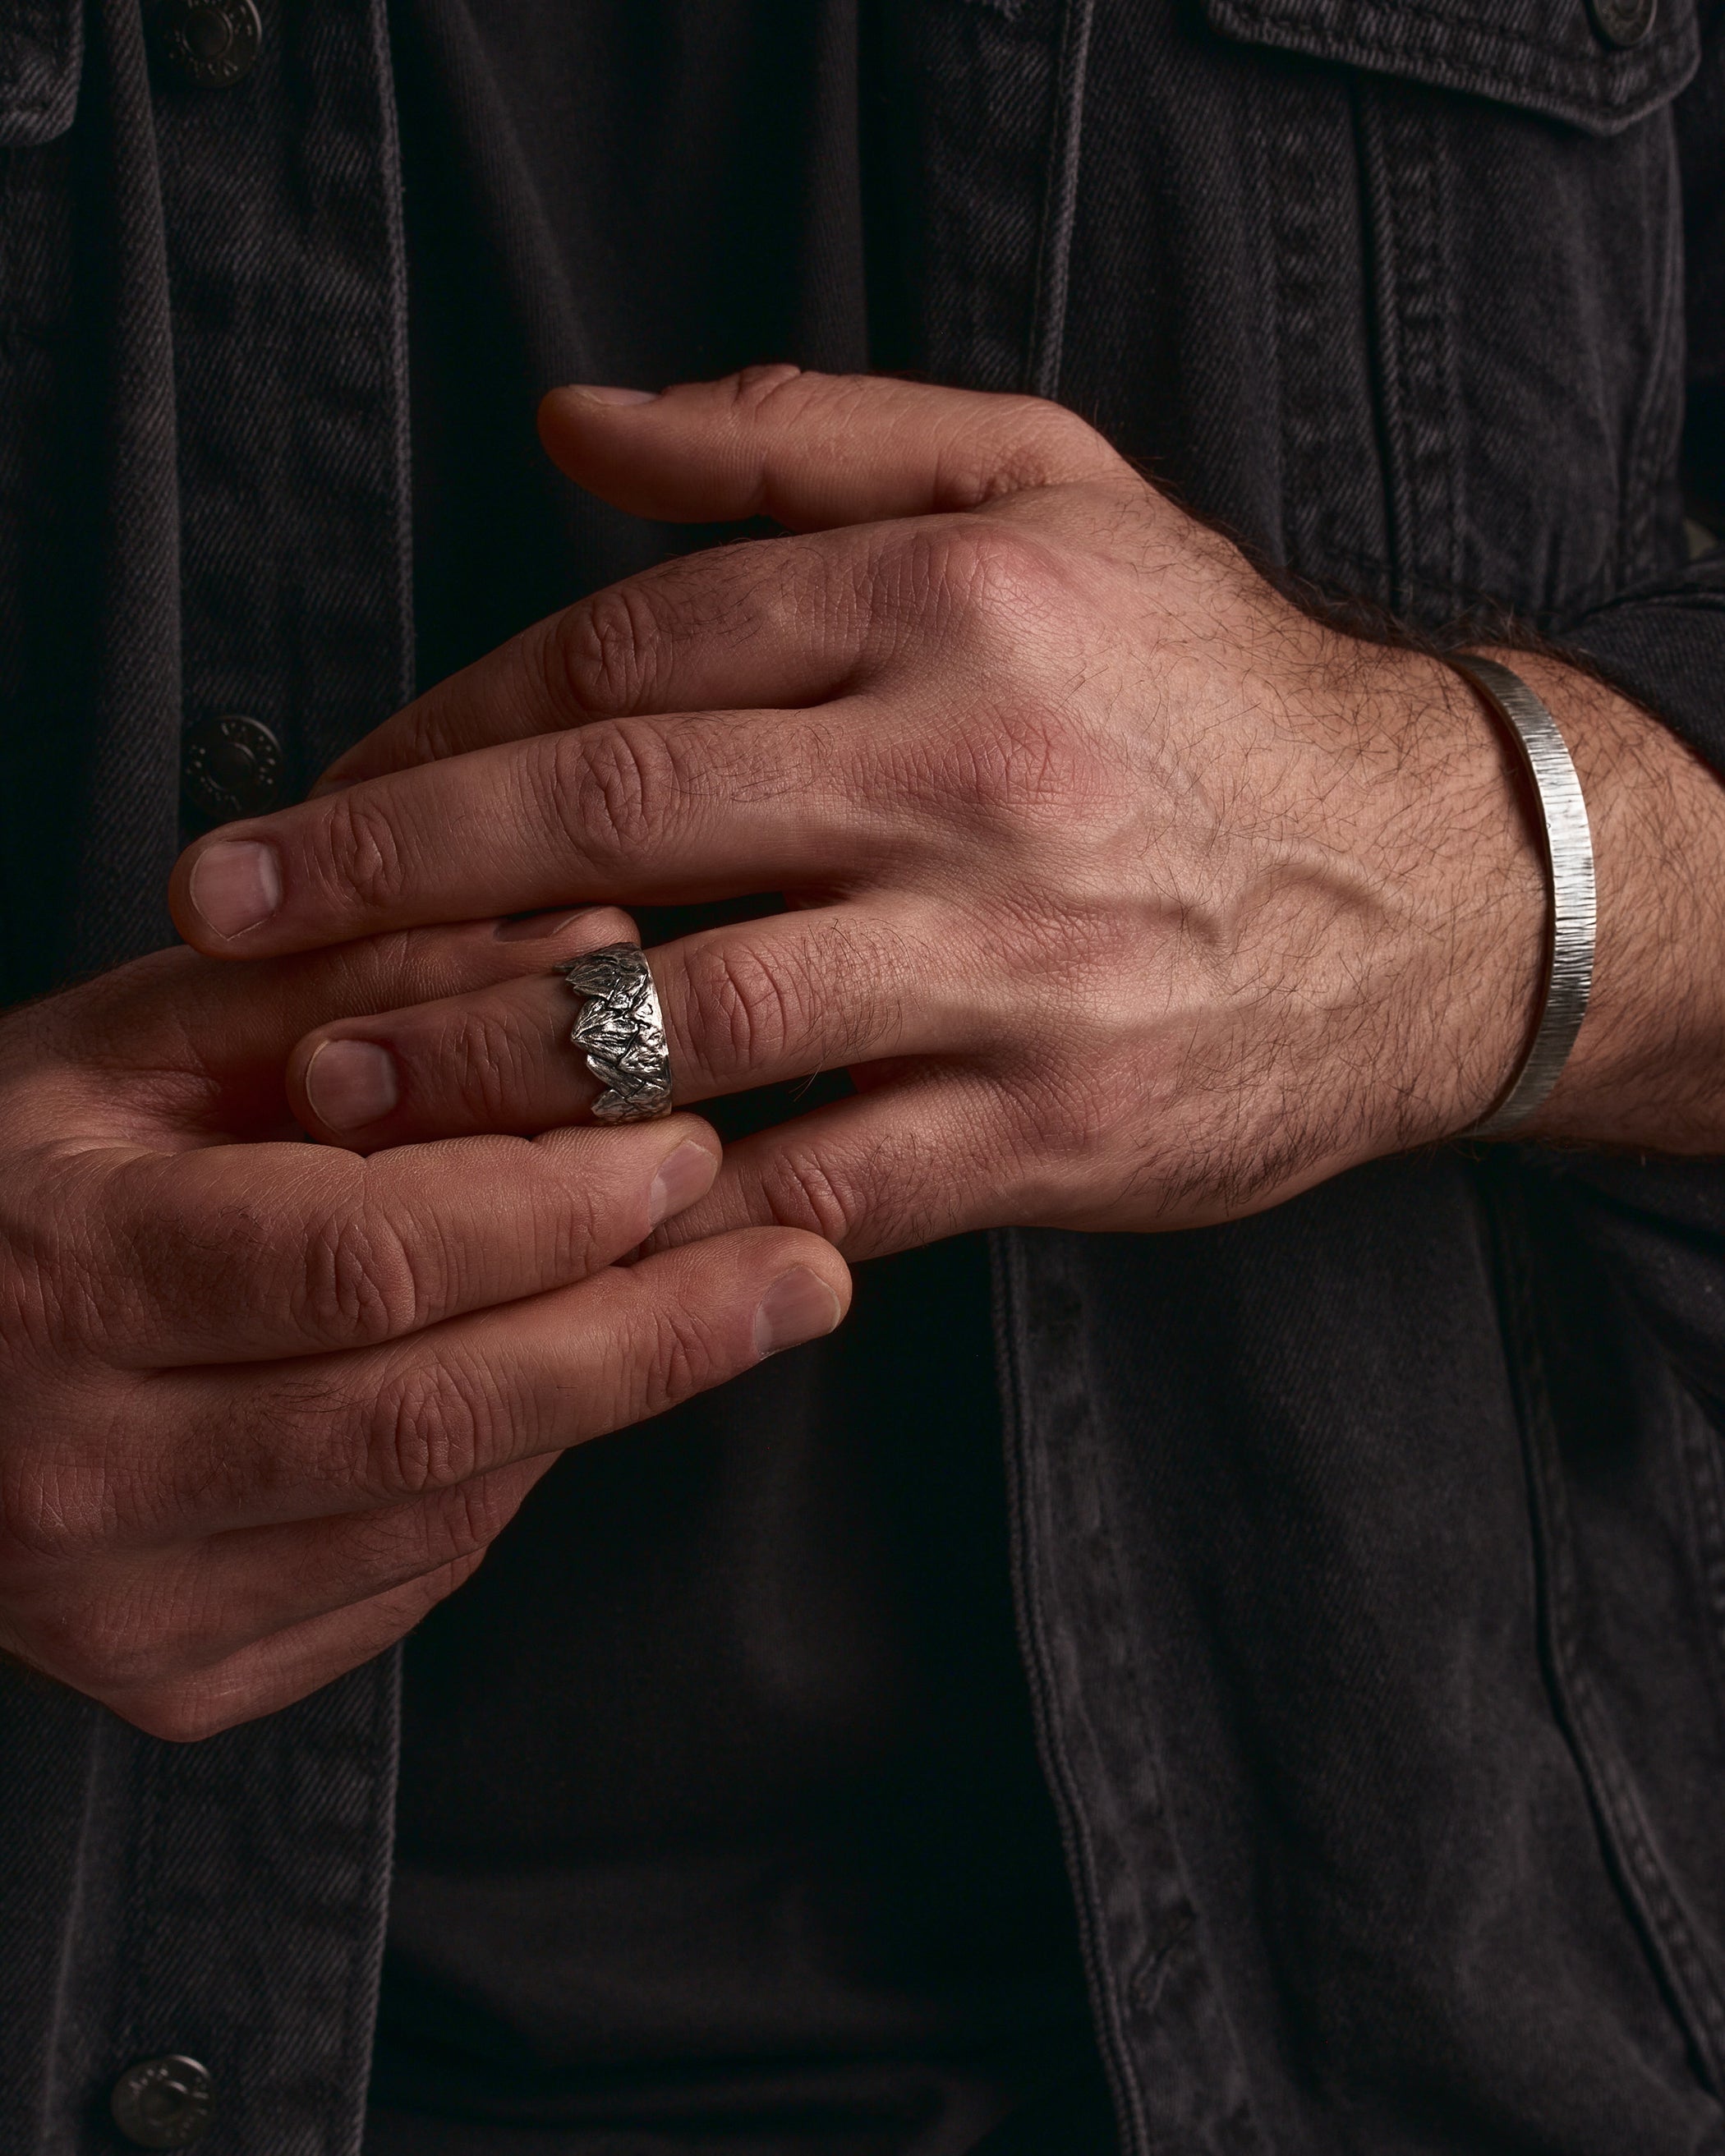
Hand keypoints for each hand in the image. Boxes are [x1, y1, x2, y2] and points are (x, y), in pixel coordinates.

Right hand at [0, 913, 846, 1737]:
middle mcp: (78, 1470)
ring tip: (703, 1306)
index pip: (362, 1259)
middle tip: (804, 1271)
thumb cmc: (12, 1174)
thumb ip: (356, 981)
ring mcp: (124, 1606)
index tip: (688, 1148)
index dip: (550, 1209)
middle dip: (649, 1337)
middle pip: (432, 1415)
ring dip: (594, 1402)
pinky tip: (542, 1387)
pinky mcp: (179, 1681)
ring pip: (442, 1509)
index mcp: (63, 1271)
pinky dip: (506, 1476)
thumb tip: (591, 951)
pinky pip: (407, 1579)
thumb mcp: (141, 1036)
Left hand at [169, 370, 1724, 1259]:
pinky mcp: (1054, 1126)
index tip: (333, 797)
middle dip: (388, 879)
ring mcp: (1013, 960)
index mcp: (948, 596)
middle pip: (613, 816)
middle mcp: (972, 766)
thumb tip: (572, 422)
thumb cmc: (1214, 684)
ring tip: (336, 1089)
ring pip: (687, 1015)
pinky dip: (679, 1211)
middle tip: (232, 927)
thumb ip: (807, 441)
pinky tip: (560, 1225)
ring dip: (485, 1062)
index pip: (624, 655)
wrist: (1446, 885)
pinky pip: (824, 1180)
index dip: (445, 727)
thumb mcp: (1053, 487)